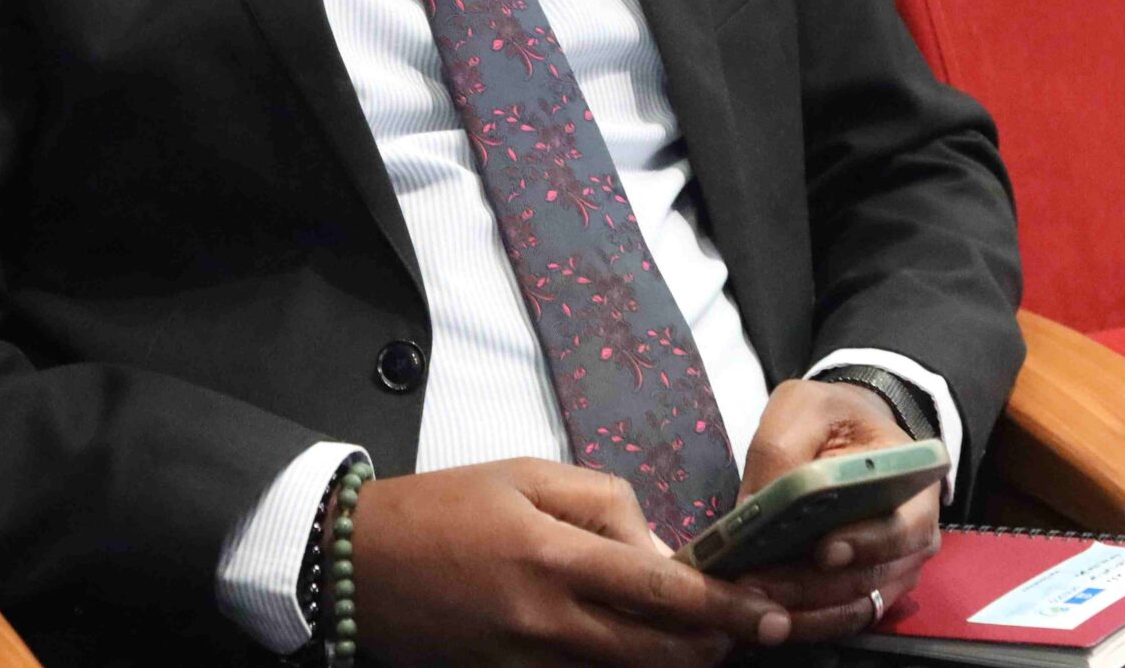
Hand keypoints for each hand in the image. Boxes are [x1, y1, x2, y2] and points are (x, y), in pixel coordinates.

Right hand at [349, 458, 790, 666]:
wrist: (358, 562)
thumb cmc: (443, 507)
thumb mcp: (526, 474)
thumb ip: (604, 505)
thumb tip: (660, 549)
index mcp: (553, 556)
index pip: (661, 593)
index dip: (724, 609)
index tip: (766, 613)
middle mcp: (546, 621)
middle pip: (656, 653)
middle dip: (714, 647)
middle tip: (756, 629)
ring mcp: (527, 661)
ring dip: (675, 662)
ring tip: (709, 640)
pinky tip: (643, 647)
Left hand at [731, 380, 942, 643]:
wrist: (849, 431)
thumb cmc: (833, 417)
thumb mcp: (805, 407)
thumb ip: (783, 447)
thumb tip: (756, 506)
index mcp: (915, 481)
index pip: (904, 525)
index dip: (868, 542)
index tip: (825, 551)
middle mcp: (915, 534)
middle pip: (872, 576)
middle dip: (813, 586)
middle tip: (758, 584)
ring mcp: (894, 568)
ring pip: (855, 605)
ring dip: (804, 610)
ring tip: (753, 600)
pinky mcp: (865, 589)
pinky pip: (842, 617)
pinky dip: (806, 619)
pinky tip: (766, 611)